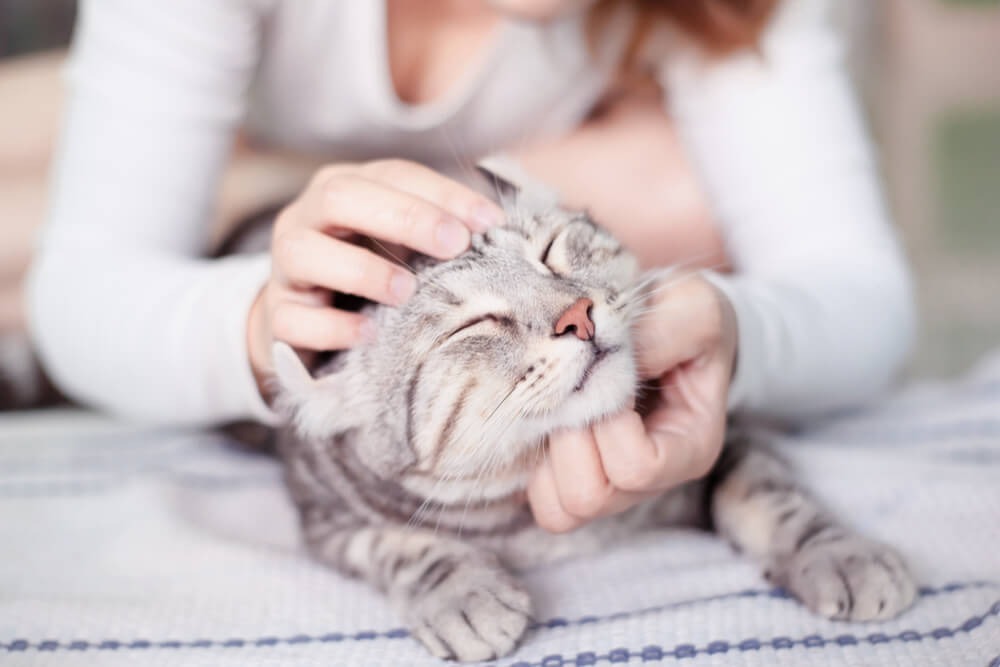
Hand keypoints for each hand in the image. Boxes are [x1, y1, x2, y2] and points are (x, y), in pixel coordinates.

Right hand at [247, 159, 502, 386]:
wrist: (305, 322)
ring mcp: (285, 267)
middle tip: (454, 244)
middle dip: (403, 217)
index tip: (490, 220)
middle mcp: (307, 217)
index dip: (442, 193)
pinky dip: (334, 328)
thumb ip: (436, 231)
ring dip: (362, 270)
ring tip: (407, 291)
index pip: (393, 174)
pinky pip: (295, 319)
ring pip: (306, 252)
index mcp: (343, 188)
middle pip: (342, 197)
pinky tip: (369, 334)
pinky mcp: (277, 315)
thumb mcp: (399, 243)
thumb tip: (496, 231)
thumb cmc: (366, 271)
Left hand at [527, 274, 737, 531]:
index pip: (636, 467)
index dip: (608, 419)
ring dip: (546, 451)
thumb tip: (601, 351)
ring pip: (559, 510)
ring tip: (558, 401)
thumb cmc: (684, 318)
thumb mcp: (693, 308)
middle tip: (572, 384)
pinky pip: (540, 502)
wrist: (668, 322)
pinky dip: (531, 463)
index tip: (608, 370)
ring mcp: (611, 489)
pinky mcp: (573, 481)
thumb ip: (663, 329)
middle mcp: (651, 483)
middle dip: (569, 434)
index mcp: (690, 448)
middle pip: (590, 497)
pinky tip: (546, 416)